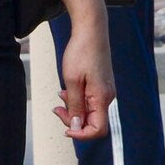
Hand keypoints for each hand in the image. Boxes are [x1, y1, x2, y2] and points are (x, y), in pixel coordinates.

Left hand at [53, 25, 113, 141]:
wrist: (91, 30)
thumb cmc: (81, 52)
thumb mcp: (72, 81)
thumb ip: (75, 106)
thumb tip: (76, 128)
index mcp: (102, 98)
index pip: (98, 130)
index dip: (81, 134)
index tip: (66, 129)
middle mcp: (107, 96)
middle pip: (92, 122)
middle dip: (73, 119)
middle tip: (57, 108)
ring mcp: (105, 90)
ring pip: (89, 111)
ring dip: (73, 108)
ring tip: (61, 95)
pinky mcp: (101, 84)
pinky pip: (90, 100)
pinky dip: (77, 99)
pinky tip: (67, 90)